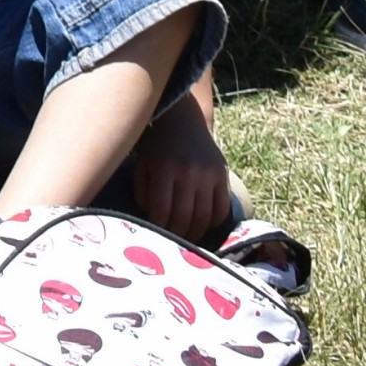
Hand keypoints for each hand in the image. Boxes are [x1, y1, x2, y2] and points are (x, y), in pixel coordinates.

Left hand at [130, 95, 238, 242]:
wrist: (184, 122)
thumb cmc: (158, 148)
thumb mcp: (142, 165)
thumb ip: (143, 192)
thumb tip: (151, 219)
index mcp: (164, 169)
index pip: (162, 210)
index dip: (159, 228)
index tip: (157, 236)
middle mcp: (188, 172)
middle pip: (184, 217)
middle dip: (178, 235)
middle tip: (174, 243)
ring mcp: (208, 174)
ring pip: (204, 216)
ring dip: (196, 233)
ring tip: (189, 239)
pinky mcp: (223, 175)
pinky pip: (222, 208)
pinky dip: (215, 222)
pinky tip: (205, 224)